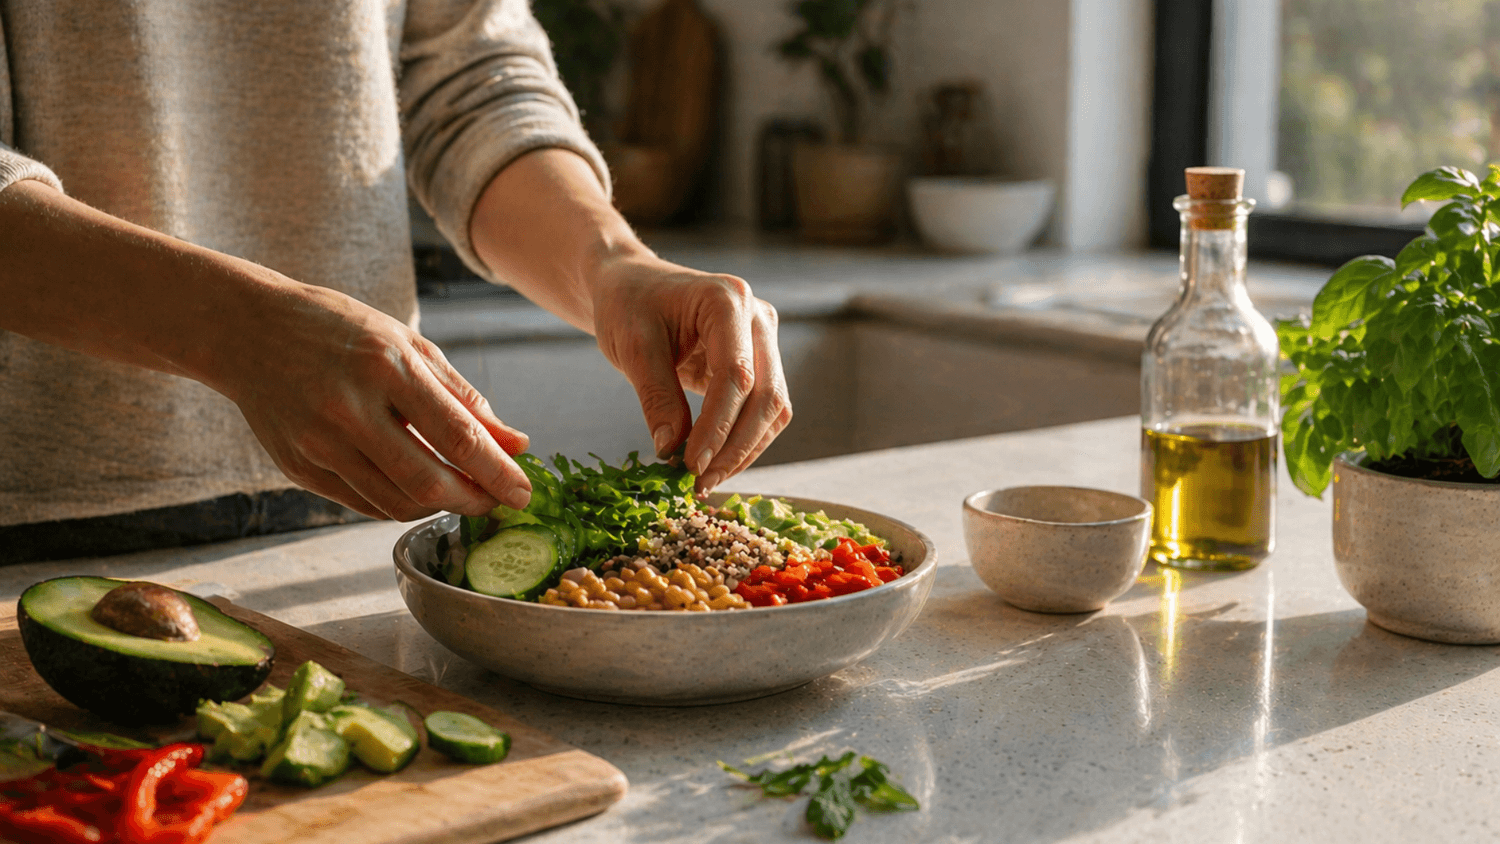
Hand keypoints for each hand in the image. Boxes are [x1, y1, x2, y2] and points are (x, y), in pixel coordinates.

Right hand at [214, 280, 534, 520]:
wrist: (245, 330)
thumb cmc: (339, 330)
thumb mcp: (408, 345)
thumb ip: (463, 397)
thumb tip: (516, 443)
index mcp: (386, 366)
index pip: (457, 435)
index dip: (498, 472)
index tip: (525, 493)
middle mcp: (349, 408)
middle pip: (428, 481)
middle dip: (475, 500)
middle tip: (498, 502)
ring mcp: (318, 443)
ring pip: (396, 502)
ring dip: (440, 506)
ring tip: (463, 493)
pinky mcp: (298, 467)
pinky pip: (364, 503)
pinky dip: (401, 503)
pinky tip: (419, 489)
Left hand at [467, 148, 792, 490]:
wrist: (632, 285)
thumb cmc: (627, 305)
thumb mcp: (632, 346)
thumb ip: (656, 396)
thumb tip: (672, 450)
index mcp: (727, 300)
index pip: (736, 374)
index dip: (717, 426)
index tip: (690, 465)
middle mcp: (758, 317)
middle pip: (766, 395)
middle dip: (735, 446)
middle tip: (699, 483)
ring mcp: (764, 339)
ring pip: (773, 408)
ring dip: (745, 450)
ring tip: (706, 480)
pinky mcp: (760, 361)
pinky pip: (763, 409)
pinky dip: (743, 441)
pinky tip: (715, 463)